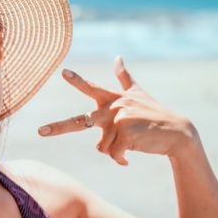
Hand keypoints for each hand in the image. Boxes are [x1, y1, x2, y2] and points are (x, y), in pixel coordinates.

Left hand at [38, 56, 197, 165]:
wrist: (177, 132)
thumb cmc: (155, 115)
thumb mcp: (138, 94)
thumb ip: (124, 78)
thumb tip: (117, 57)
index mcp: (115, 99)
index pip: (92, 88)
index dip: (77, 80)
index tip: (63, 72)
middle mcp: (114, 108)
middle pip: (81, 121)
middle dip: (58, 127)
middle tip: (40, 131)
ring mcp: (120, 120)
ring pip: (103, 147)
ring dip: (116, 153)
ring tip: (131, 147)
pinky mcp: (126, 134)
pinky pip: (114, 155)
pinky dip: (121, 160)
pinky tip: (131, 157)